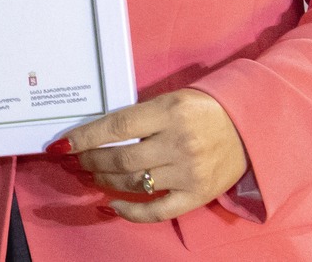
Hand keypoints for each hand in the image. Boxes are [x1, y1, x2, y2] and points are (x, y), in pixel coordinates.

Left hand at [50, 89, 248, 222]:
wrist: (249, 127)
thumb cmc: (203, 109)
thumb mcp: (171, 100)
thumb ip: (140, 115)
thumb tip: (98, 133)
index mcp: (170, 111)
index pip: (117, 126)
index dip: (85, 137)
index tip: (62, 144)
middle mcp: (179, 142)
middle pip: (121, 158)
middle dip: (91, 161)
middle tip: (77, 160)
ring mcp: (188, 172)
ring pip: (134, 182)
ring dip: (105, 180)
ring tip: (92, 175)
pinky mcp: (197, 195)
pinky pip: (157, 210)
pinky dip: (130, 211)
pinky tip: (112, 204)